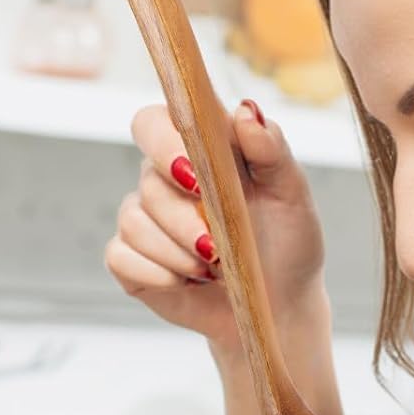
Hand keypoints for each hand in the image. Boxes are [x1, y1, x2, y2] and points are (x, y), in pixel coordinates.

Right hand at [104, 100, 329, 354]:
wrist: (281, 304)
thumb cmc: (288, 241)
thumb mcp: (292, 195)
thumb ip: (271, 149)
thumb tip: (247, 110)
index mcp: (199, 150)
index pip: (154, 122)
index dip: (163, 143)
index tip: (193, 177)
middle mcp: (165, 179)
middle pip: (146, 178)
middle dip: (181, 217)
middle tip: (215, 245)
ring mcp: (146, 219)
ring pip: (133, 221)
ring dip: (176, 250)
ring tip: (215, 268)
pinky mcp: (132, 260)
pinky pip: (121, 257)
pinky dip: (158, 273)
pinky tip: (188, 282)